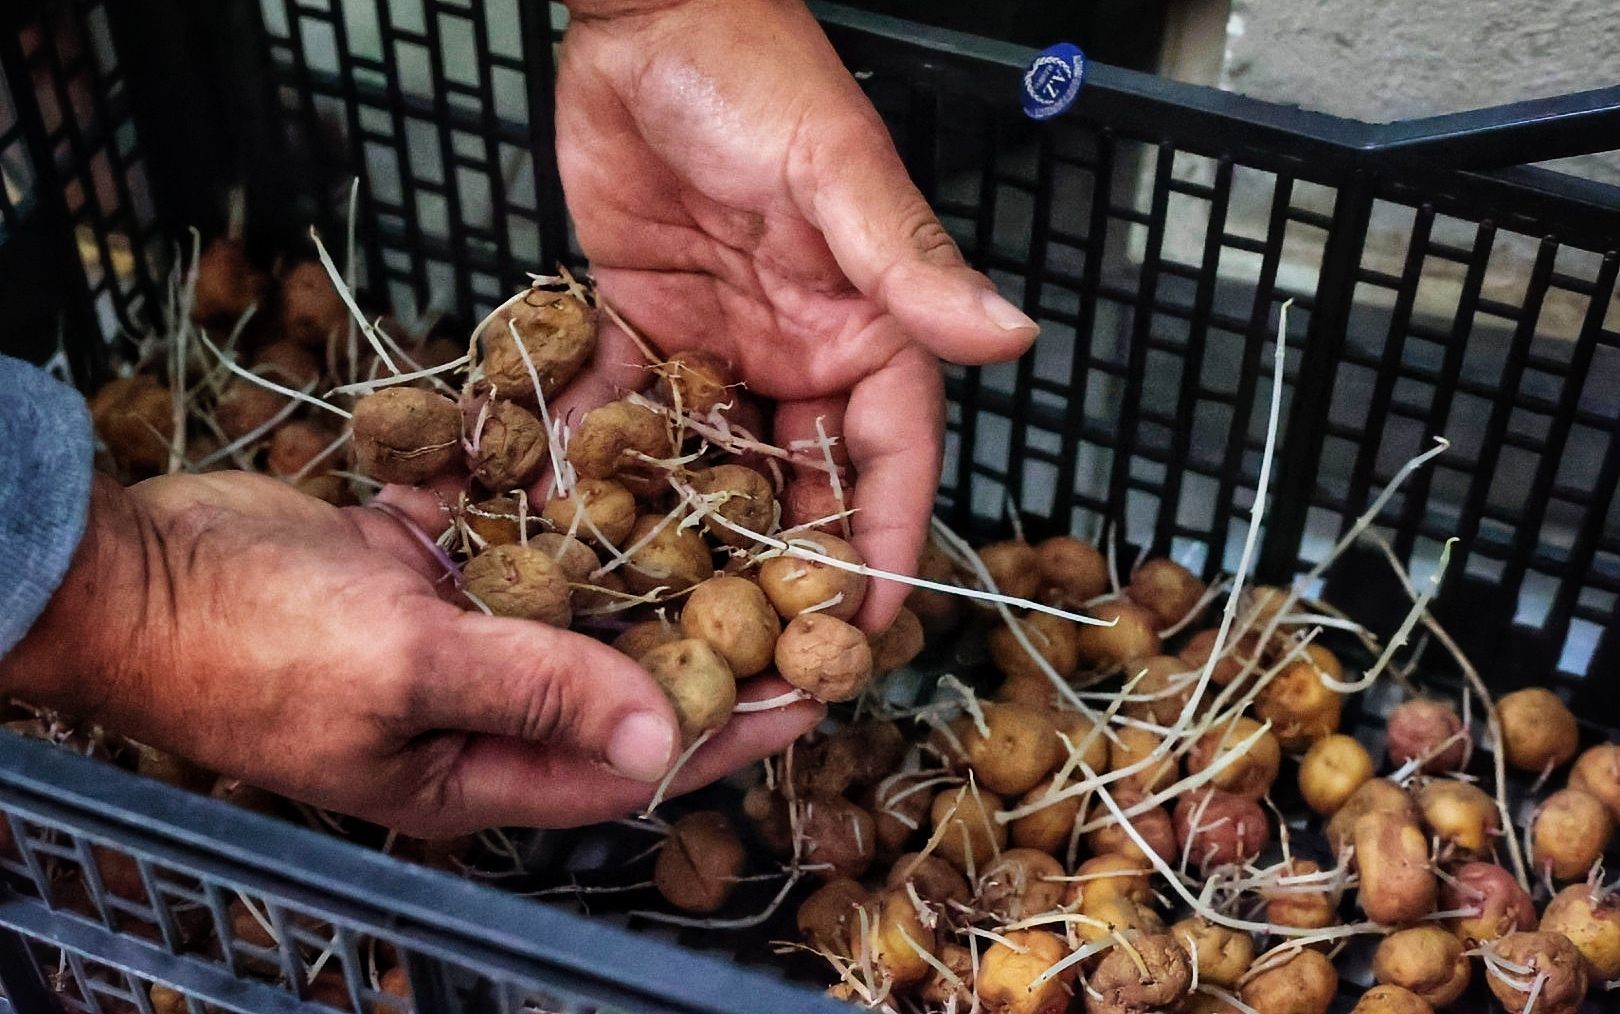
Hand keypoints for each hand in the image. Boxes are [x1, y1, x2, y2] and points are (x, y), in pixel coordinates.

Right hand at [0, 472, 821, 836]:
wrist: (126, 567)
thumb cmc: (249, 642)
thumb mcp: (403, 670)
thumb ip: (535, 692)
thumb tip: (660, 734)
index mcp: (480, 769)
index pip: (635, 760)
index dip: (729, 725)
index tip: (817, 681)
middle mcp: (484, 705)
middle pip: (622, 669)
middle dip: (707, 624)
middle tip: (801, 573)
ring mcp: (458, 624)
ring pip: (580, 586)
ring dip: (646, 542)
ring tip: (744, 494)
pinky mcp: (431, 554)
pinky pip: (516, 522)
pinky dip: (558, 486)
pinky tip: (628, 436)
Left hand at [556, 0, 1037, 630]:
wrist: (646, 20)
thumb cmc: (758, 78)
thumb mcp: (840, 174)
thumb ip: (912, 265)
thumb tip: (1017, 337)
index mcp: (867, 331)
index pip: (890, 460)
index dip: (882, 547)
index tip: (866, 632)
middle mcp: (799, 358)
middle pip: (801, 488)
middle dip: (780, 573)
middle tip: (748, 659)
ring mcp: (719, 353)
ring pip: (713, 470)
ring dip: (688, 536)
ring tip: (649, 617)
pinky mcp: (640, 331)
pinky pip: (624, 416)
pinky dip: (598, 464)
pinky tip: (562, 523)